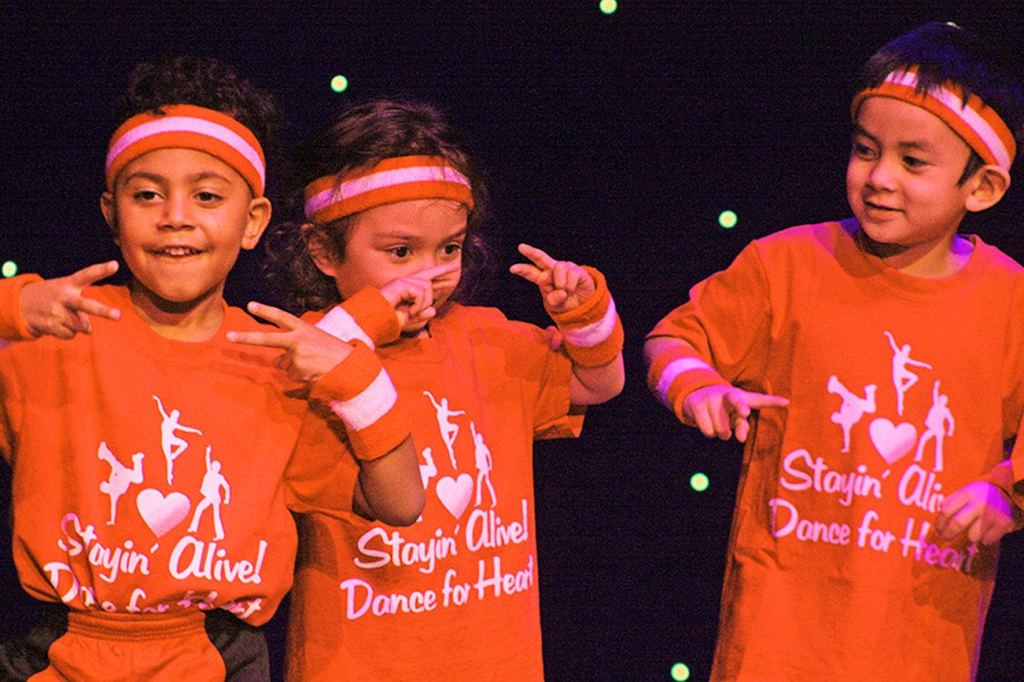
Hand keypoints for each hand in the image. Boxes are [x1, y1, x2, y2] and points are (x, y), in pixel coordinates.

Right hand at [20, 261, 120, 338]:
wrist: (20, 303)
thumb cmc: (54, 297)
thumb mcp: (67, 293)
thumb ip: (83, 308)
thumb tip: (88, 330)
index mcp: (69, 284)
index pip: (87, 275)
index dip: (101, 270)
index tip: (115, 265)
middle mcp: (64, 296)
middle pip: (85, 305)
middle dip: (102, 311)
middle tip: (118, 315)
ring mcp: (56, 311)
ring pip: (81, 326)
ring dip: (76, 325)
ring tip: (63, 316)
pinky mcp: (50, 324)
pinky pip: (71, 335)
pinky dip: (67, 332)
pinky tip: (56, 323)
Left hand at [227, 301, 353, 382]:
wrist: (349, 366)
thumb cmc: (333, 352)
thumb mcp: (314, 341)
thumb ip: (293, 346)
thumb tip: (276, 362)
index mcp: (303, 328)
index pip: (281, 317)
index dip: (265, 311)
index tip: (250, 305)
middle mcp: (297, 340)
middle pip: (266, 339)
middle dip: (246, 338)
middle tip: (229, 336)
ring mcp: (296, 356)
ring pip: (283, 364)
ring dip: (295, 366)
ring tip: (314, 364)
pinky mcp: (297, 370)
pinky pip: (291, 375)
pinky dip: (301, 375)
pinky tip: (314, 372)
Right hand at [378, 262, 459, 330]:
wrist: (375, 321)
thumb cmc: (391, 322)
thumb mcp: (411, 322)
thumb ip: (423, 316)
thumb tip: (433, 310)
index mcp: (408, 290)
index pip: (428, 277)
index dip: (441, 271)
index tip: (455, 266)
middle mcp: (406, 282)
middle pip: (428, 280)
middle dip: (436, 283)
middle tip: (438, 287)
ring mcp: (403, 281)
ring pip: (426, 288)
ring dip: (422, 304)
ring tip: (411, 313)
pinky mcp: (400, 283)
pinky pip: (419, 292)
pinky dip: (417, 305)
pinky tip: (408, 311)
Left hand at [509, 243, 594, 313]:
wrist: (583, 303)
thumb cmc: (564, 302)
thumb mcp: (556, 306)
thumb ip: (554, 301)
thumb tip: (561, 292)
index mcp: (542, 279)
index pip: (531, 273)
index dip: (522, 270)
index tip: (512, 269)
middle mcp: (552, 270)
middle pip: (540, 258)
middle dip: (531, 252)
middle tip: (521, 247)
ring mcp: (564, 267)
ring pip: (559, 268)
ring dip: (562, 284)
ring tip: (566, 292)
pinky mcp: (576, 269)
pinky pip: (572, 275)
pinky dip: (571, 286)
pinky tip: (573, 289)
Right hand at [682, 384, 788, 442]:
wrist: (695, 396)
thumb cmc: (722, 410)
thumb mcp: (734, 417)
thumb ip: (742, 426)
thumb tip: (741, 438)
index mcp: (741, 396)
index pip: (759, 399)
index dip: (772, 401)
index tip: (787, 402)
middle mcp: (727, 394)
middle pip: (737, 400)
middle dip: (741, 406)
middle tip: (744, 412)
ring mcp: (711, 398)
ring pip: (721, 429)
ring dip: (720, 433)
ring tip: (717, 423)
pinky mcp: (697, 404)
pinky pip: (708, 431)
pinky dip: (709, 432)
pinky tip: (706, 423)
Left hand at [936, 481, 1020, 544]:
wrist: (1008, 494)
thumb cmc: (980, 496)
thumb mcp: (966, 492)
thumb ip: (951, 503)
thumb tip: (938, 521)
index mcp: (967, 493)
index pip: (946, 510)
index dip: (939, 523)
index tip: (938, 529)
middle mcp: (979, 503)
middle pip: (957, 524)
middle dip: (948, 534)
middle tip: (945, 537)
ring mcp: (992, 515)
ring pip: (973, 536)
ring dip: (972, 535)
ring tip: (976, 527)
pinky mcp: (1004, 525)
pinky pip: (986, 540)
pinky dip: (985, 537)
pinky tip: (988, 529)